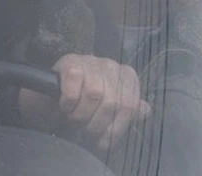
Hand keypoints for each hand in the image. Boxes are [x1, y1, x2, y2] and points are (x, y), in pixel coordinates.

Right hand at [21, 54, 150, 151]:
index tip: (102, 140)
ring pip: (94, 94)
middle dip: (96, 124)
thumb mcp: (109, 104)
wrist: (55, 86)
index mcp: (127, 76)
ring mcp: (92, 62)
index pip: (130, 107)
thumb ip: (128, 108)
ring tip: (74, 119)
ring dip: (80, 114)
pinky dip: (68, 102)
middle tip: (84, 129)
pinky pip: (74, 86)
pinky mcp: (72, 62)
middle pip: (112, 102)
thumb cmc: (86, 98)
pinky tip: (65, 106)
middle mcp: (113, 66)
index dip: (115, 128)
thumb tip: (145, 111)